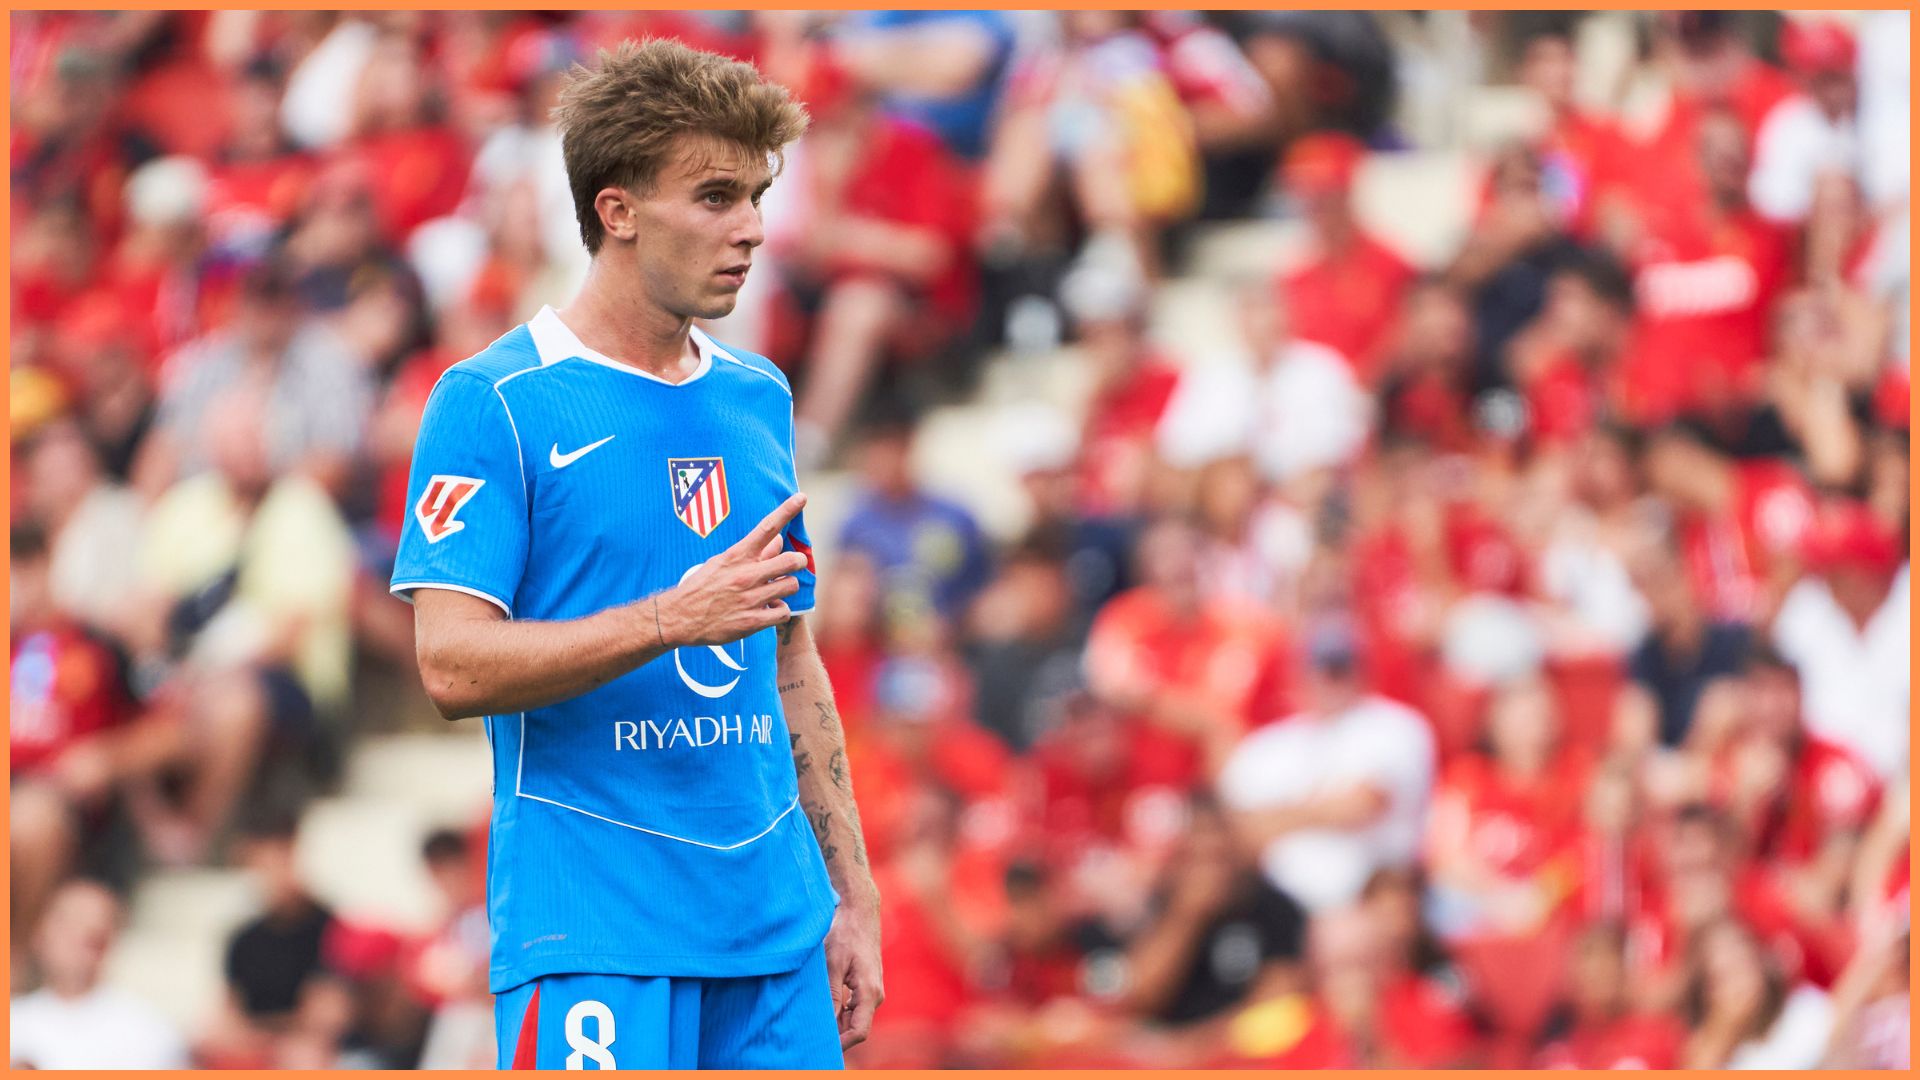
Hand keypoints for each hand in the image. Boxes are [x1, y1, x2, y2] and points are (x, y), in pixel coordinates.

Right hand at [656, 494, 810, 647]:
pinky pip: (784, 612)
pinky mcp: (752, 621)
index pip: (767, 528)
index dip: (787, 511)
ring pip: (791, 585)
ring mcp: (750, 598)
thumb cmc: (702, 586)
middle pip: (791, 560)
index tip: (801, 497)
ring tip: (773, 590)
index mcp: (737, 556)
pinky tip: (768, 610)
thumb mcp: (721, 563)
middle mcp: (746, 575)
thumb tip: (778, 540)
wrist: (679, 617)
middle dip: (798, 561)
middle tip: (794, 563)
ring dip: (786, 587)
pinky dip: (779, 611)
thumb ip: (752, 553)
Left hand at [823, 901, 884, 1049]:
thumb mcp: (833, 963)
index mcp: (870, 992)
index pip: (859, 1032)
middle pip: (856, 1027)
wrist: (860, 911)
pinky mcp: (866, 984)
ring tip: (813, 1025)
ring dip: (836, 1023)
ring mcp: (872, 990)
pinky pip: (855, 1007)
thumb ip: (832, 995)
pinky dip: (840, 1012)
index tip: (821, 1048)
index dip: (841, 1044)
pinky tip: (822, 1009)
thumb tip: (827, 1022)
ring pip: (855, 1018)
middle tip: (811, 1038)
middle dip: (836, 1036)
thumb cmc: (846, 933)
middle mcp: (875, 994)